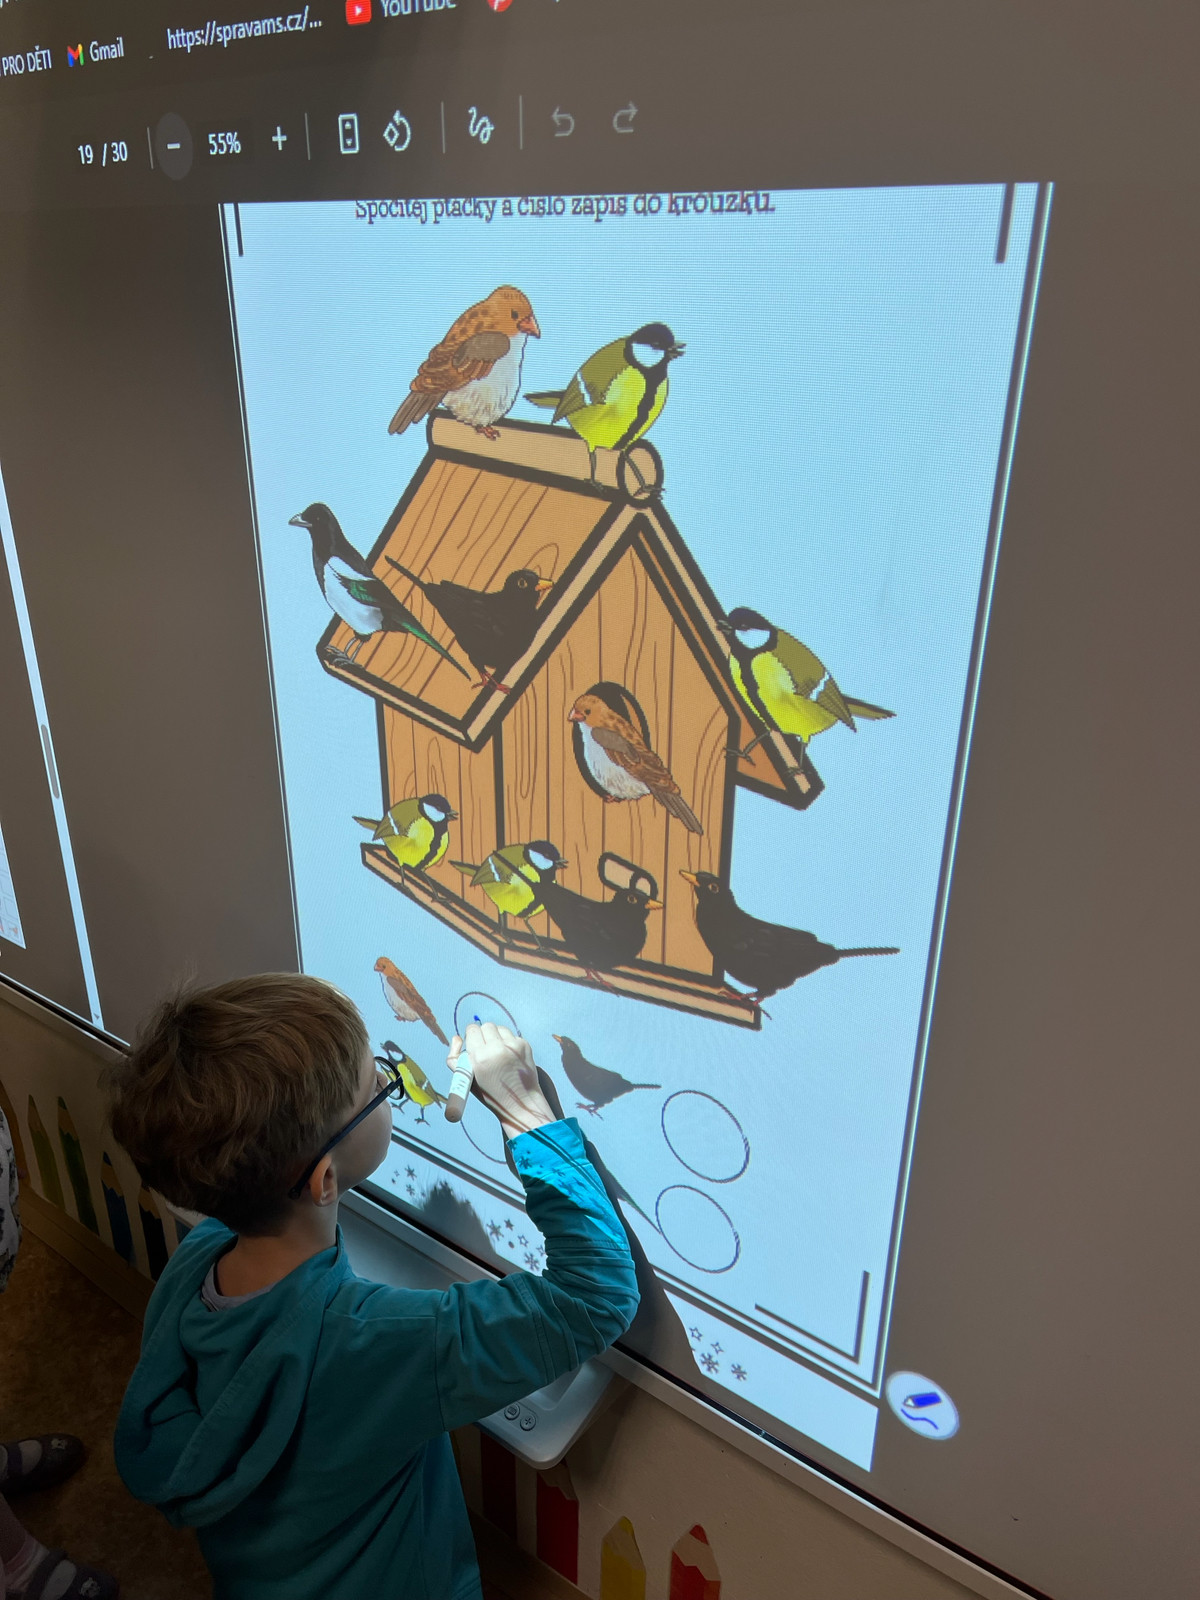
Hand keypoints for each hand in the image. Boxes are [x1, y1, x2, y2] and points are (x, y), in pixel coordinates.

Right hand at [449, 1022, 556, 1139]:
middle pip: (486, 1026)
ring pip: (499, 1028)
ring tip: (497, 1053)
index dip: (471, 1037)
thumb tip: (456, 1037)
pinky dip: (508, 1043)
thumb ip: (454, 1058)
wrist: (520, 1103)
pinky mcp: (525, 1045)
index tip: (474, 1045)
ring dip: (496, 1037)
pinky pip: (512, 1036)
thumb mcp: (466, 1080)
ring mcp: (513, 1046)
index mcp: (480, 1057)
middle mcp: (497, 1048)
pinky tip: (509, 1057)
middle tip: (485, 1049)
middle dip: (483, 1035)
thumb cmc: (490, 1093)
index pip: (472, 1030)